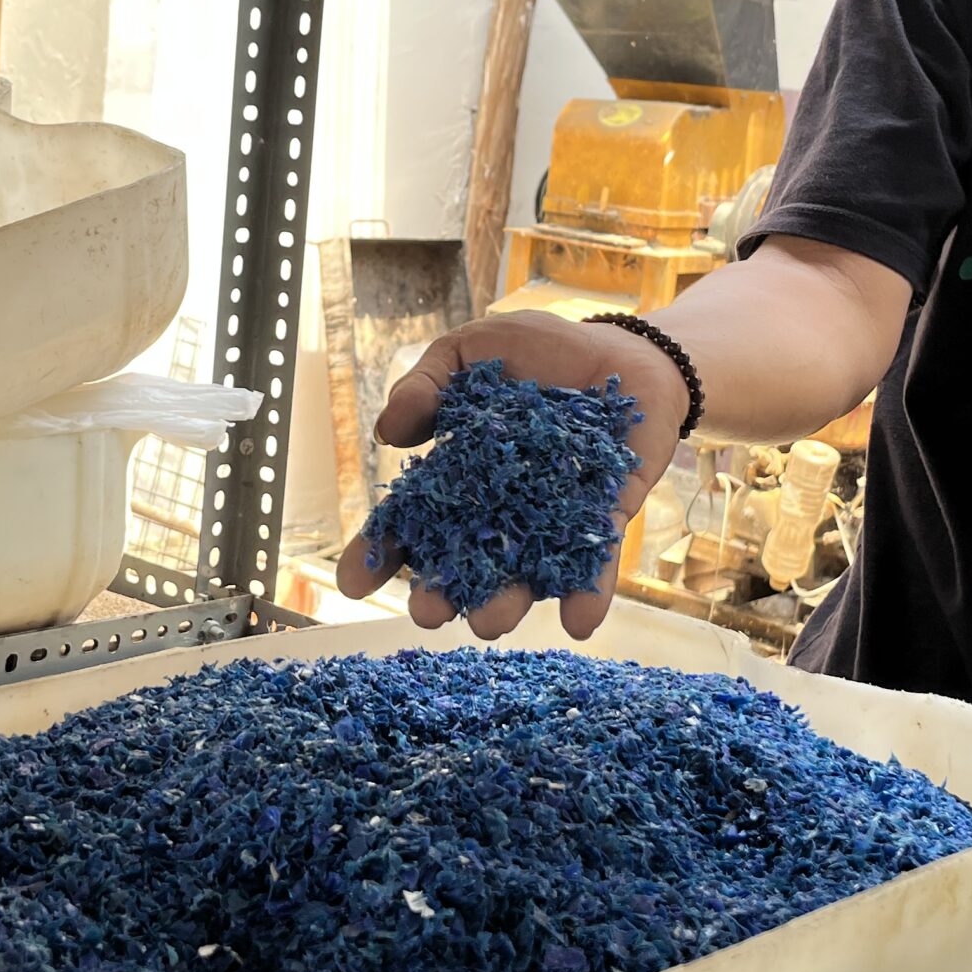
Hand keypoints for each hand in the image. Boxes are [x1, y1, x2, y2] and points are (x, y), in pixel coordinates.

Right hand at [335, 312, 688, 639]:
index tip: (352, 584)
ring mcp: (554, 518)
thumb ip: (425, 385)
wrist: (619, 350)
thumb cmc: (538, 352)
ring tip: (491, 622)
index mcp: (460, 476)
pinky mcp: (606, 515)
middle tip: (427, 613)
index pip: (412, 519)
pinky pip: (596, 559)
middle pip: (464, 561)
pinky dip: (590, 592)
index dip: (380, 552)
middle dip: (444, 592)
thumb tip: (387, 430)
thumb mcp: (468, 352)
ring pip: (527, 571)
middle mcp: (502, 510)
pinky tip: (581, 621)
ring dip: (509, 602)